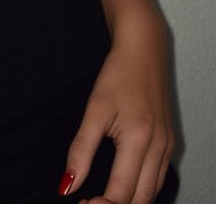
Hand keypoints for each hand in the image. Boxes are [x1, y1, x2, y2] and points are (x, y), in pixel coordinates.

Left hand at [61, 10, 174, 202]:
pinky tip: (123, 185)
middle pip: (141, 199)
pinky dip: (141, 189)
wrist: (144, 48)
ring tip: (100, 198)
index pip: (122, 193)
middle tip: (87, 203)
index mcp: (140, 140)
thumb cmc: (118, 74)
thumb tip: (67, 184)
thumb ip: (81, 149)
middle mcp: (159, 147)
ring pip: (152, 192)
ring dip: (129, 201)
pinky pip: (158, 178)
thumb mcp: (94, 109)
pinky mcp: (169, 141)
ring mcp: (167, 146)